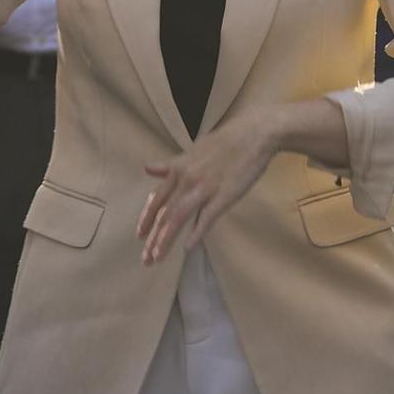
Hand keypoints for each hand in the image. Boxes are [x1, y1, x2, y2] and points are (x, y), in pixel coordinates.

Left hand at [137, 109, 277, 263]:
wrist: (254, 133)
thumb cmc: (225, 142)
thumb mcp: (193, 150)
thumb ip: (170, 164)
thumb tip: (147, 168)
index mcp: (179, 168)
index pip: (157, 198)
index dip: (147, 218)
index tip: (139, 236)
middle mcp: (187, 179)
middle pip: (165, 212)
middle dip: (153, 237)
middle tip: (145, 259)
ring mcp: (205, 187)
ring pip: (179, 217)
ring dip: (166, 240)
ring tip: (158, 258)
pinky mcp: (224, 195)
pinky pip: (206, 218)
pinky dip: (196, 234)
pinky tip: (188, 248)